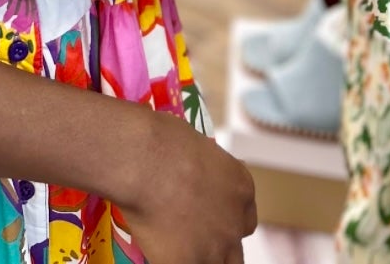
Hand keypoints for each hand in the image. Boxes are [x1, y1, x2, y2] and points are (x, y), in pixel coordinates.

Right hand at [110, 110, 257, 263]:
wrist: (144, 160)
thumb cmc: (164, 139)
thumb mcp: (198, 147)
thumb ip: (206, 170)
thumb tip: (194, 175)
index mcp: (242, 189)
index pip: (245, 220)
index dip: (227, 219)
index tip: (210, 216)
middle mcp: (235, 223)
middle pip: (235, 251)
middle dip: (218, 246)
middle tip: (195, 236)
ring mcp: (214, 248)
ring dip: (200, 257)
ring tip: (177, 244)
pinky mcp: (187, 263)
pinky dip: (171, 259)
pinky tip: (159, 249)